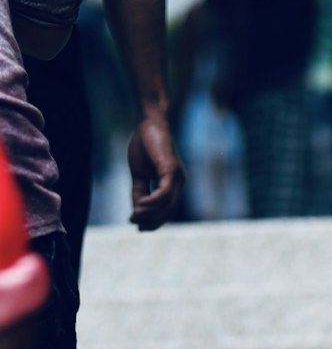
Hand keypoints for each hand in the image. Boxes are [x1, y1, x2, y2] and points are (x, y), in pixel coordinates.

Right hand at [127, 114, 185, 229]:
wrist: (148, 122)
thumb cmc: (144, 145)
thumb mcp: (139, 173)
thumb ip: (140, 191)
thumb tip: (137, 211)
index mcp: (173, 184)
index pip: (167, 210)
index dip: (154, 221)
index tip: (139, 227)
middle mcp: (179, 182)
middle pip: (169, 212)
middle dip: (152, 221)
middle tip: (135, 223)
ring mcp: (177, 177)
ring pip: (168, 205)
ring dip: (150, 214)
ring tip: (134, 215)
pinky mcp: (171, 170)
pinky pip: (165, 193)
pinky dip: (152, 202)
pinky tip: (140, 206)